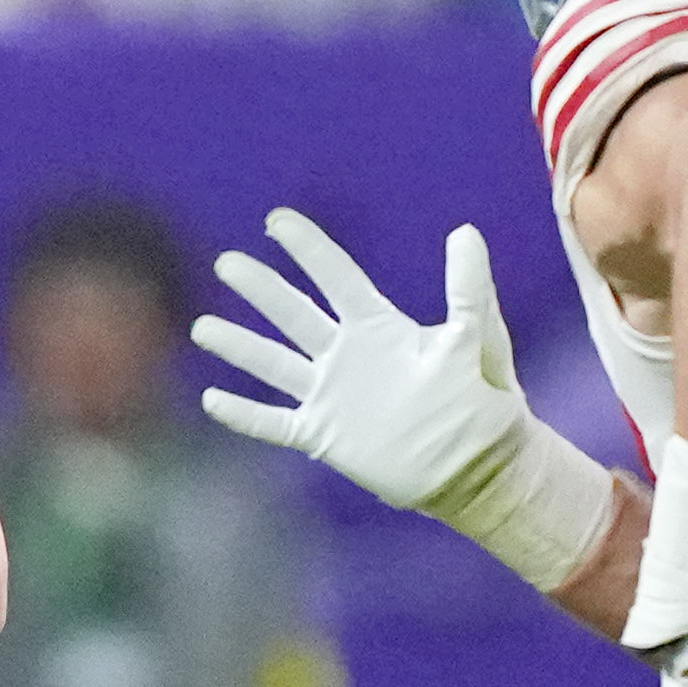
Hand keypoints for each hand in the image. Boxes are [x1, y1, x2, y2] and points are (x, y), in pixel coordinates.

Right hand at [193, 208, 527, 511]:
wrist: (479, 466)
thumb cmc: (485, 401)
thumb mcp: (477, 338)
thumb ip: (467, 288)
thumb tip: (465, 232)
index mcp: (379, 327)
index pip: (336, 278)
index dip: (308, 249)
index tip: (277, 220)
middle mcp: (347, 355)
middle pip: (293, 314)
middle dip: (260, 289)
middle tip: (226, 263)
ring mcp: (332, 395)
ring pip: (274, 364)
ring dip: (239, 346)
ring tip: (202, 327)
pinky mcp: (324, 436)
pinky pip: (275, 422)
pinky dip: (244, 414)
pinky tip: (212, 399)